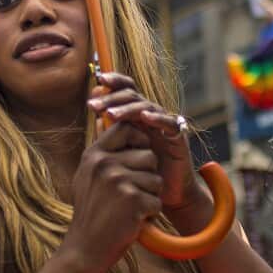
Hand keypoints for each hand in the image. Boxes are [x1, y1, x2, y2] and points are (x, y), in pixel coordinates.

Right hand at [63, 121, 162, 270]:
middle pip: (148, 155)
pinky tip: (132, 221)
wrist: (85, 248)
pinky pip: (157, 201)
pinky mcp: (133, 200)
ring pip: (156, 179)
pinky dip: (149, 214)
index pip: (126, 128)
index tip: (137, 160)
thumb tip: (106, 119)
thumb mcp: (87, 176)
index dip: (139, 140)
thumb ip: (101, 151)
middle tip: (130, 195)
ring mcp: (118, 181)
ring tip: (130, 209)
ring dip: (149, 197)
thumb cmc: (91, 212)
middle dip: (147, 176)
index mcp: (94, 154)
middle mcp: (104, 163)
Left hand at [89, 71, 195, 210]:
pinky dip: (158, 118)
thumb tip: (95, 117)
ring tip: (111, 114)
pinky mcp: (179, 137)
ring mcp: (165, 124)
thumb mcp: (122, 152)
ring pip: (147, 107)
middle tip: (93, 105)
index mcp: (136, 115)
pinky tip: (145, 118)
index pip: (126, 90)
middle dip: (112, 98)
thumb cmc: (141, 171)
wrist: (166, 193)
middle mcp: (151, 115)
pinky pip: (170, 123)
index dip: (114, 82)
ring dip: (128, 108)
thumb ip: (111, 134)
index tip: (97, 79)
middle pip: (133, 96)